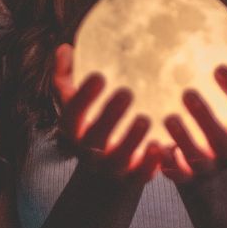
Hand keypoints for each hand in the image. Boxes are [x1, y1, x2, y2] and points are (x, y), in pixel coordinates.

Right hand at [53, 43, 163, 184]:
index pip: (72, 115)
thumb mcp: (76, 106)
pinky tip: (162, 146)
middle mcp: (90, 151)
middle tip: (126, 92)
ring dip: (131, 140)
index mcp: (75, 130)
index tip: (99, 76)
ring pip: (119, 158)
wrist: (104, 176)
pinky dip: (150, 164)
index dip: (84, 98)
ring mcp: (111, 167)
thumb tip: (64, 48)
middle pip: (95, 137)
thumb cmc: (92, 126)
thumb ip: (67, 79)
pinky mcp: (133, 179)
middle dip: (109, 116)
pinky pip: (141, 175)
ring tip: (144, 119)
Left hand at [160, 38, 226, 183]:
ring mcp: (209, 168)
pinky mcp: (186, 179)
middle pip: (223, 140)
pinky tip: (154, 145)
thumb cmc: (224, 122)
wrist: (211, 171)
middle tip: (187, 92)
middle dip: (206, 118)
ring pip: (197, 159)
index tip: (219, 67)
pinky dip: (166, 162)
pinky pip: (176, 174)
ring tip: (168, 117)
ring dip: (183, 139)